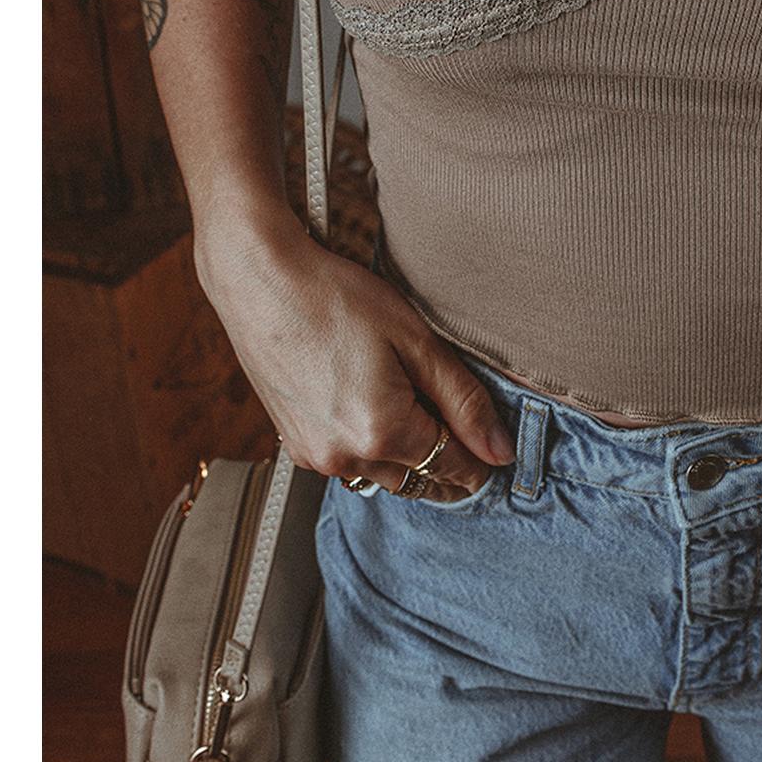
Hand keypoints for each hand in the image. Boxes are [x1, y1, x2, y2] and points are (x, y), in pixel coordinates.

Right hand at [194, 202, 517, 496]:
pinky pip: (351, 463)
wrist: (261, 281)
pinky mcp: (295, 445)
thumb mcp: (415, 340)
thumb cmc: (337, 298)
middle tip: (463, 419)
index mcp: (383, 432)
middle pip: (420, 480)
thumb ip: (463, 400)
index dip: (482, 459)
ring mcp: (315, 456)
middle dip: (447, 458)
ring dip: (409, 455)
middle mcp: (345, 458)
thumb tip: (500, 450)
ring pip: (384, 475)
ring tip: (419, 404)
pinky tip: (376, 403)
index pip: (453, 470)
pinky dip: (372, 446)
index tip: (497, 443)